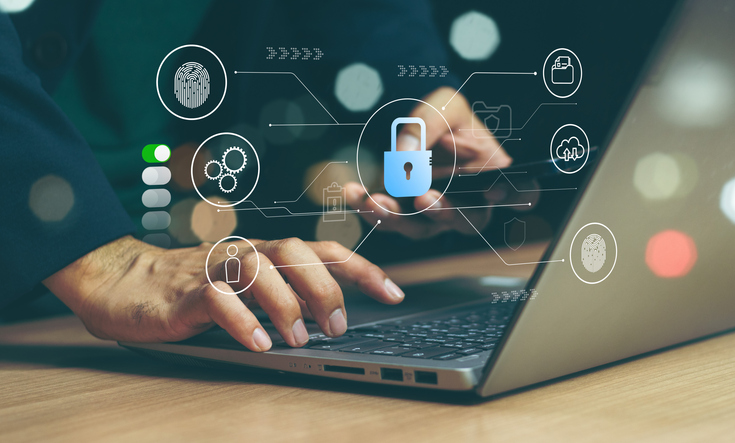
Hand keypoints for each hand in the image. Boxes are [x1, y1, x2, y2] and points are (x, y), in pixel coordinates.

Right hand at [44, 236, 404, 351]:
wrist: (127, 283)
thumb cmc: (195, 288)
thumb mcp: (249, 289)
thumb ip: (285, 294)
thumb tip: (333, 318)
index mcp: (266, 253)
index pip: (322, 249)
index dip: (361, 268)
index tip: (394, 292)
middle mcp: (245, 254)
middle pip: (294, 252)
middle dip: (325, 287)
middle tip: (337, 326)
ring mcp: (215, 270)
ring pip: (258, 269)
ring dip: (285, 305)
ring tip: (298, 340)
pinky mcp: (185, 293)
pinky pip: (217, 299)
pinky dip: (241, 320)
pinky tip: (258, 344)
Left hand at [346, 87, 512, 238]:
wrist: (421, 127)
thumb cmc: (448, 119)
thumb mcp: (446, 107)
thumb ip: (431, 123)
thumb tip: (406, 154)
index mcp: (497, 176)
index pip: (523, 194)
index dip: (516, 197)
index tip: (496, 191)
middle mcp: (472, 204)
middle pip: (468, 220)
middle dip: (444, 212)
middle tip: (424, 198)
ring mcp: (437, 216)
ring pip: (422, 228)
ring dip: (397, 217)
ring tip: (375, 200)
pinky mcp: (406, 217)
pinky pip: (389, 220)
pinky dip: (368, 208)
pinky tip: (353, 193)